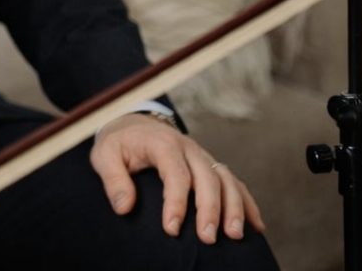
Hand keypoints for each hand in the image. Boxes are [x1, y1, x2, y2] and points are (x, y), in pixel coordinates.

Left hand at [91, 112, 265, 243]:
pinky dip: (247, 203)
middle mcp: (188, 148)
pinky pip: (235, 183)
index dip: (176, 202)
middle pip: (207, 177)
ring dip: (234, 207)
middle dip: (210, 209)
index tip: (171, 229)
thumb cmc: (118, 142)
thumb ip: (113, 179)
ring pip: (227, 180)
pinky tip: (256, 226)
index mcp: (162, 143)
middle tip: (207, 238)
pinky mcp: (210, 165)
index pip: (175, 173)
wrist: (132, 122)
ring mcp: (203, 156)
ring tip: (235, 235)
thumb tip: (124, 207)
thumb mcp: (104, 155)